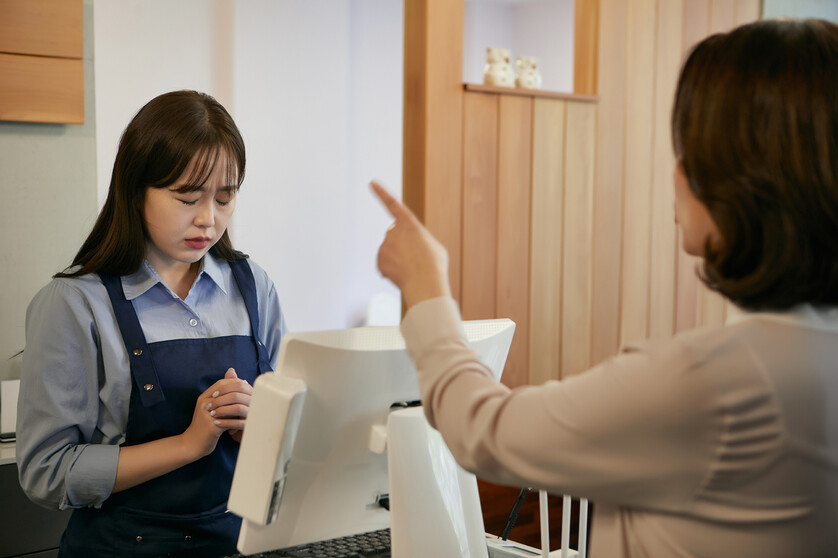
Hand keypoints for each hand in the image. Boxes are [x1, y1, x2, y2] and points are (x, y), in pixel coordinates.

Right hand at [182, 368, 253, 455]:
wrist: (192, 443)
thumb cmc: (204, 425)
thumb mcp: (210, 409)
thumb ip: (220, 398)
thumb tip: (235, 384)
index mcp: (203, 398)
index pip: (220, 383)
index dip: (234, 382)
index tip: (245, 384)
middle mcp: (204, 404)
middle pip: (225, 392)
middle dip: (239, 392)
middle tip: (250, 394)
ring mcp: (207, 415)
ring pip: (228, 405)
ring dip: (239, 406)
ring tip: (249, 407)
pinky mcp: (211, 427)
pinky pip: (228, 421)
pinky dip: (236, 420)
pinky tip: (244, 421)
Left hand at [371, 181, 450, 308]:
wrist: (425, 282)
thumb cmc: (434, 264)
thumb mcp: (433, 245)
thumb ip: (419, 240)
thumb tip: (409, 248)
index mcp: (409, 223)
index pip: (392, 204)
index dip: (381, 193)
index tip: (371, 183)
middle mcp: (393, 231)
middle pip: (394, 235)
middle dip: (401, 245)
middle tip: (415, 257)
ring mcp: (384, 246)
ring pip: (389, 251)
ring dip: (398, 259)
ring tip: (411, 268)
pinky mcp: (379, 260)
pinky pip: (384, 265)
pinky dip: (391, 270)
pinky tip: (402, 275)